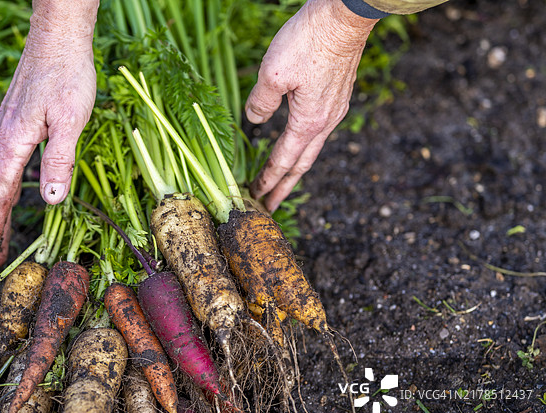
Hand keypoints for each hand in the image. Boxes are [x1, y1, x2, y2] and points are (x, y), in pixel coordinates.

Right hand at [0, 1, 97, 267]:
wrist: (56, 36)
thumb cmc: (67, 74)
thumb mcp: (70, 121)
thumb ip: (59, 160)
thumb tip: (50, 201)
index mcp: (13, 143)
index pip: (0, 196)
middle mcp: (2, 138)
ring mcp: (6, 129)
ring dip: (0, 207)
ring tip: (1, 234)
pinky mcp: (14, 121)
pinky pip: (5, 162)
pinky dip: (6, 185)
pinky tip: (14, 190)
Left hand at [245, 0, 376, 211]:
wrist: (346, 14)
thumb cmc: (310, 41)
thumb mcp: (273, 73)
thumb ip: (261, 101)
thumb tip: (255, 121)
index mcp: (309, 122)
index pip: (284, 161)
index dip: (268, 182)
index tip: (256, 199)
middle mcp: (326, 121)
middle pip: (302, 164)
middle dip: (284, 187)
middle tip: (269, 205)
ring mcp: (335, 108)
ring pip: (312, 147)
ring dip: (295, 166)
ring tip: (282, 179)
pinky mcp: (337, 94)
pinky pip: (318, 130)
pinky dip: (304, 145)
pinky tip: (297, 141)